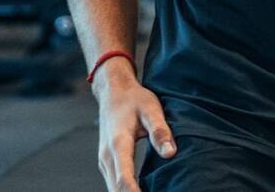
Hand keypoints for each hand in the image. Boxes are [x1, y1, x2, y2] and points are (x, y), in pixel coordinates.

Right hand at [93, 60, 176, 191]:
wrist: (113, 92)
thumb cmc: (134, 99)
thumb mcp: (151, 108)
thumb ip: (160, 130)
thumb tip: (170, 153)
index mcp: (118, 143)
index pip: (124, 178)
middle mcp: (107, 156)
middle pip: (117, 190)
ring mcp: (104, 161)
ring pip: (114, 189)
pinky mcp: (107, 163)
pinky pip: (114, 184)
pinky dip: (125, 191)